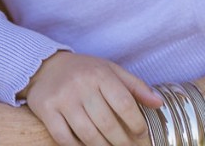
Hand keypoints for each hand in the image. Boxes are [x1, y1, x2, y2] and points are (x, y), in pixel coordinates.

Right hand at [24, 52, 160, 145]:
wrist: (45, 65)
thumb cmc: (84, 71)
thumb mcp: (110, 70)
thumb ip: (135, 86)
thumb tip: (159, 103)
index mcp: (99, 73)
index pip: (125, 103)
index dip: (137, 124)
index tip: (142, 136)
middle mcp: (81, 84)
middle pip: (107, 124)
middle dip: (122, 143)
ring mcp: (63, 98)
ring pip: (88, 135)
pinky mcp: (46, 109)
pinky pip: (64, 138)